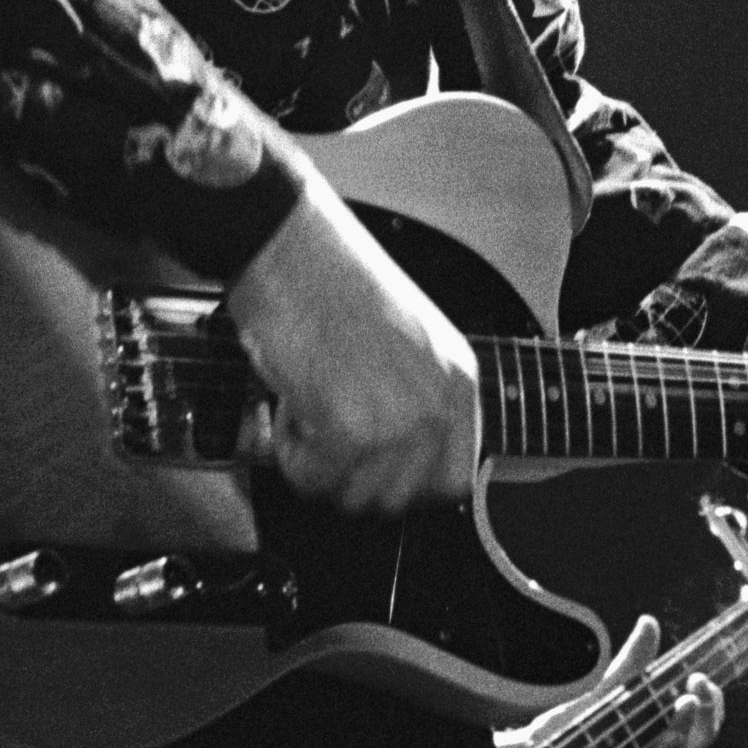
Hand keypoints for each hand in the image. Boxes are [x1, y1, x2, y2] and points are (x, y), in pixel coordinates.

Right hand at [227, 169, 480, 514]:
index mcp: (459, 379)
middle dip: (353, 475)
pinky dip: (288, 450)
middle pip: (400, 500)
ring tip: (307, 405)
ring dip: (318, 463)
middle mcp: (438, 404)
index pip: (455, 480)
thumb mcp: (408, 341)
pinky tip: (289, 398)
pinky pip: (311, 478)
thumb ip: (414, 400)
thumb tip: (391, 467)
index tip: (371, 466)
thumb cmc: (334, 282)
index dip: (406, 483)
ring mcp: (399, 421)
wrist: (293, 248)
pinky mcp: (349, 429)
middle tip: (326, 426)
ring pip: (353, 496)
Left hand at [497, 614, 724, 747]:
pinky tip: (664, 741)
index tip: (700, 674)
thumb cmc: (573, 728)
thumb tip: (649, 622)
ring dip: (685, 728)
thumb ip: (631, 665)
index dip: (710, 697)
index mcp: (664, 728)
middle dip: (707, 710)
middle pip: (702, 736)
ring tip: (684, 703)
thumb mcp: (604, 694)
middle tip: (697, 684)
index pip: (702, 714)